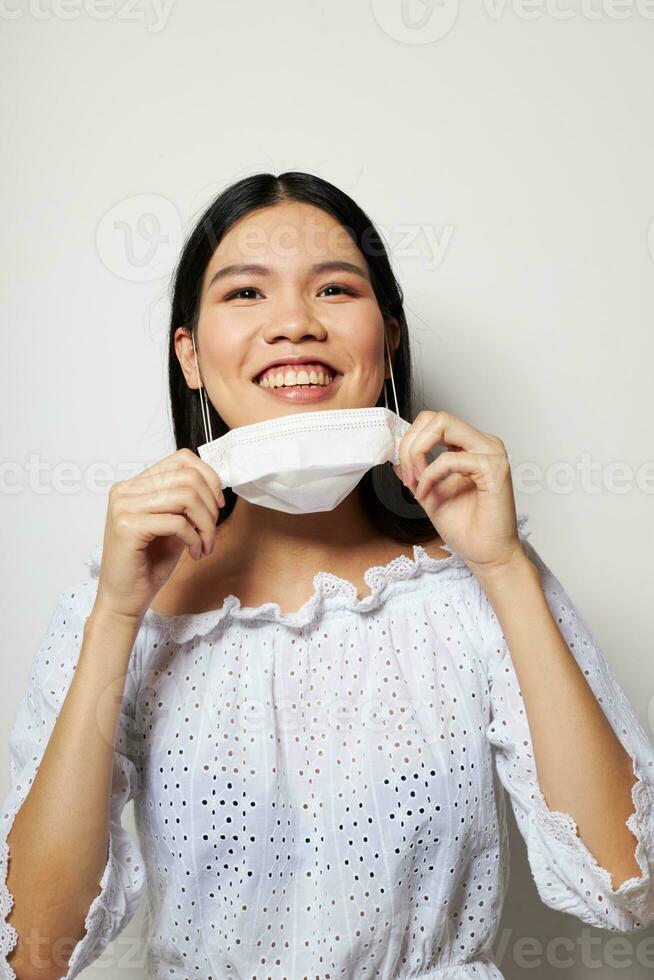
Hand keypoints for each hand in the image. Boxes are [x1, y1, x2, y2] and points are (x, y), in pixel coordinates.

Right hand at [93, 448, 225, 622]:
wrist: (124, 599)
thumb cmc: (148, 564)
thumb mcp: (174, 525)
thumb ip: (187, 502)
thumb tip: (215, 485)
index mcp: (135, 485)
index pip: (181, 459)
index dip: (208, 478)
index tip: (218, 504)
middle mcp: (125, 491)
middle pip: (188, 478)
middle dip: (210, 507)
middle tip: (210, 533)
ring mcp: (124, 507)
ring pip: (186, 497)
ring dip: (205, 525)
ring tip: (205, 545)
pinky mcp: (127, 527)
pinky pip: (177, 522)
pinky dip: (194, 539)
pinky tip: (195, 554)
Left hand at [393, 410, 525, 575]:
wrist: (487, 554)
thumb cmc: (467, 528)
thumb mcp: (429, 494)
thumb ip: (415, 472)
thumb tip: (396, 457)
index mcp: (470, 446)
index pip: (434, 422)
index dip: (410, 440)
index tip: (402, 468)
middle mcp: (483, 444)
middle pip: (437, 417)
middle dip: (411, 442)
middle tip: (407, 472)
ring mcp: (491, 452)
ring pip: (444, 424)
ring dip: (418, 452)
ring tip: (415, 480)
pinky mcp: (494, 468)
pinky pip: (451, 458)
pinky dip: (431, 474)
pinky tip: (426, 492)